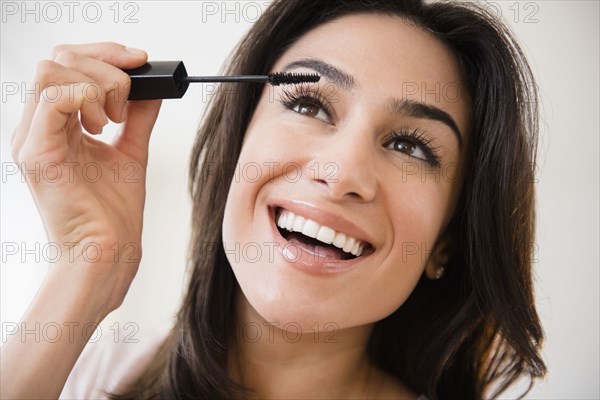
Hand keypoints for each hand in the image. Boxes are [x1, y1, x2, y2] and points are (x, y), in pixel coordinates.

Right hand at [11, 42, 161, 315]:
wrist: (109, 251)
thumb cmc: (113, 212)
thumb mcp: (130, 151)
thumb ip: (137, 117)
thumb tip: (151, 88)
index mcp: (56, 126)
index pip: (66, 64)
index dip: (104, 54)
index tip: (139, 61)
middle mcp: (38, 128)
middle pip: (57, 58)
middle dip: (104, 64)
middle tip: (128, 98)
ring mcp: (32, 139)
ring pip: (52, 71)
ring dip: (97, 84)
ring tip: (114, 119)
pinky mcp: (38, 153)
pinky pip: (54, 98)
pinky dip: (87, 99)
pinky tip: (104, 125)